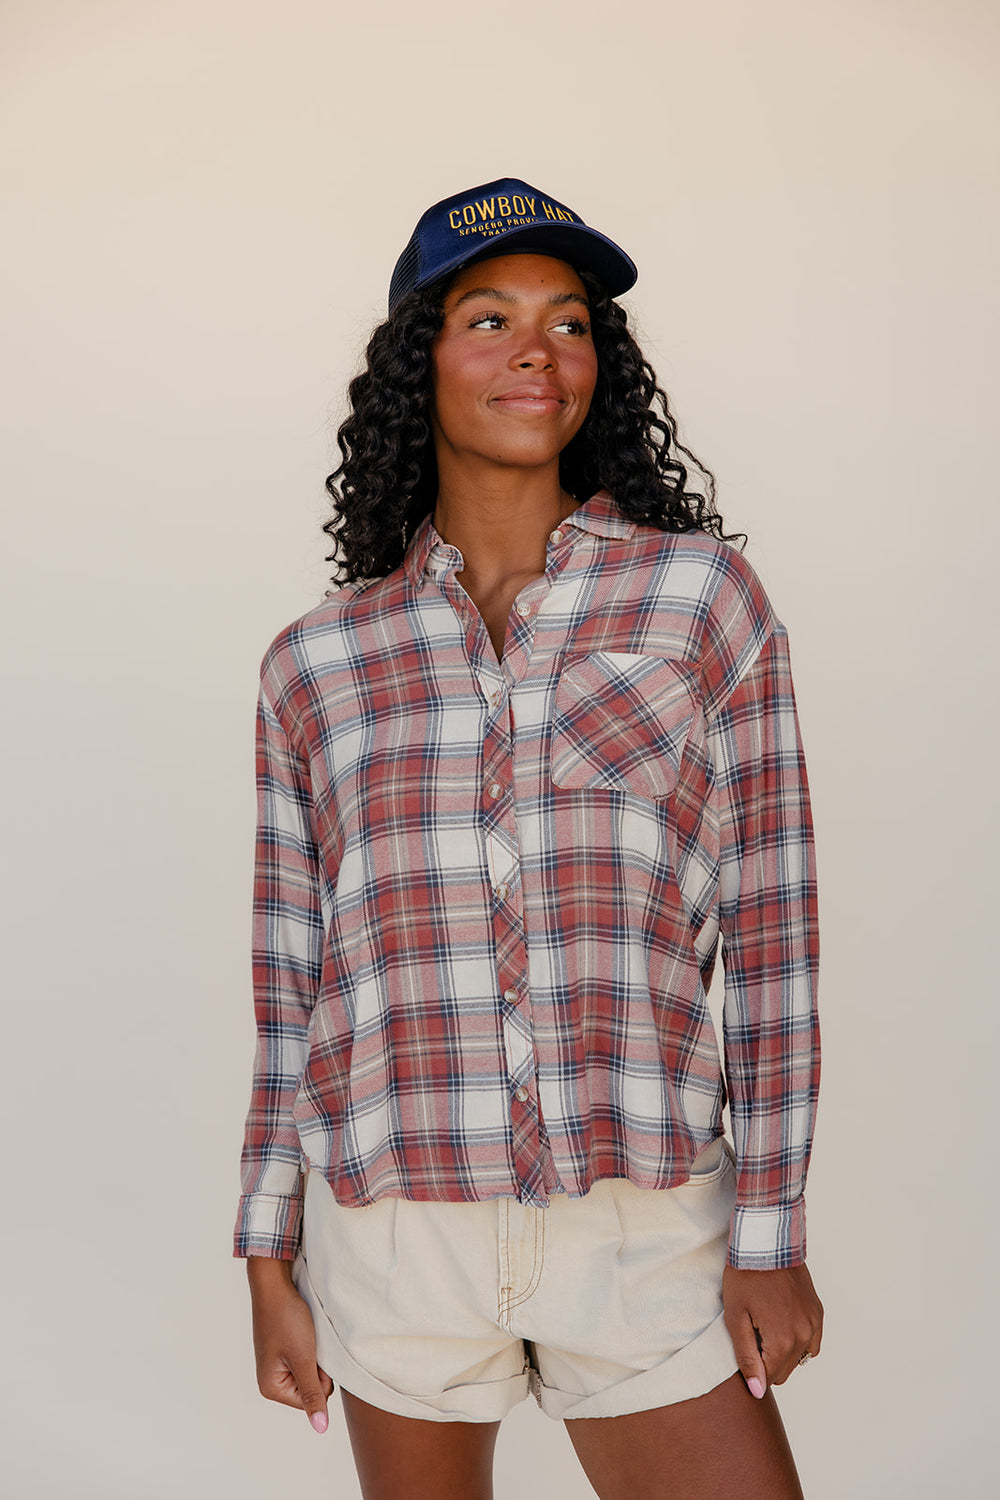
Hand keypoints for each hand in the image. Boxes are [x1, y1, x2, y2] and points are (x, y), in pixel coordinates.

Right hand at [247, 1257, 334, 1431]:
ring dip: (316, 1355)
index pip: (312, 1400)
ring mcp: (277, 1364)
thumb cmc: (287, 1319)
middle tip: (308, 1342)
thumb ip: (312, 1393)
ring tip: (305, 1335)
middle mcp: (271, 1380)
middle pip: (312, 1387)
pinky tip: (303, 1330)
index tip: (310, 1353)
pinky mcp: (284, 1350)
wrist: (275, 1283)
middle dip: (318, 1367)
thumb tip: (320, 1428)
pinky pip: (306, 1357)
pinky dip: (311, 1346)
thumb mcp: (303, 1358)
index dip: (320, 1377)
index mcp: (270, 1387)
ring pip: (311, 1371)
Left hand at [722, 1261, 822, 1397]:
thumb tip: (757, 1392)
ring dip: (782, 1351)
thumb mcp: (736, 1318)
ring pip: (798, 1358)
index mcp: (783, 1341)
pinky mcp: (818, 1312)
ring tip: (765, 1324)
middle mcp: (804, 1336)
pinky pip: (812, 1343)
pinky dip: (797, 1341)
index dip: (752, 1368)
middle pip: (784, 1371)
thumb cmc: (745, 1277)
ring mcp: (814, 1324)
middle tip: (751, 1331)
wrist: (766, 1243)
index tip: (743, 1346)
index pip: (768, 1378)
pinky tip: (782, 1324)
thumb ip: (747, 1357)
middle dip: (766, 1360)